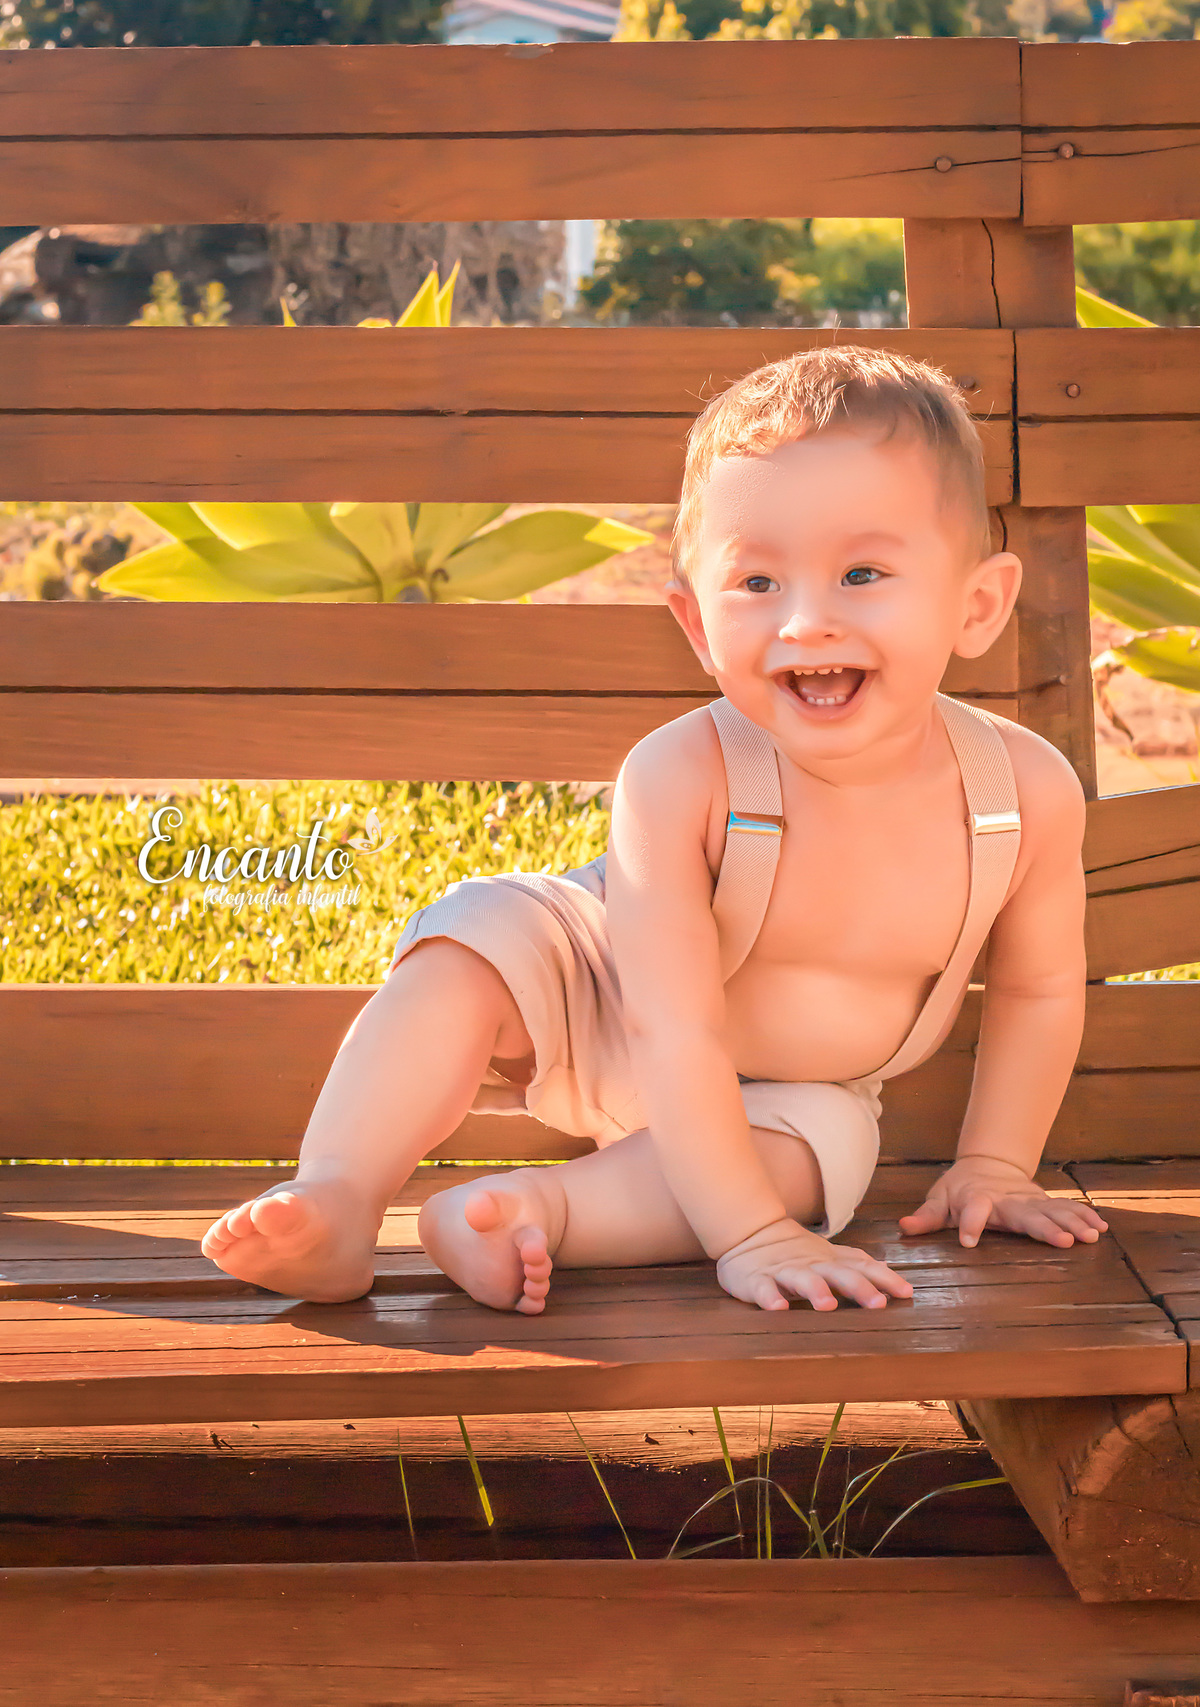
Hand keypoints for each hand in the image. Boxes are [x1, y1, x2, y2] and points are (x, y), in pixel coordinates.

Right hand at [715, 1217, 914, 1312]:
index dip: (885, 1279)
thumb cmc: (795, 1251)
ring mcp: (784, 1271)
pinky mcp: (757, 1280)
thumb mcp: (828, 1255)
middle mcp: (812, 1265)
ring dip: (816, 1290)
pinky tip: (778, 1308)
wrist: (749, 1230)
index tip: (906, 1293)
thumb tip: (892, 1276)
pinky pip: (764, 1289)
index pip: (863, 1267)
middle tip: (878, 1303)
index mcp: (830, 1261)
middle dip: (859, 1287)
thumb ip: (856, 1265)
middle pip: (838, 1273)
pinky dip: (770, 1298)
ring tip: (827, 1305)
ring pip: (802, 1279)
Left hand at [898, 1154, 1108, 1248]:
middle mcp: (1007, 1200)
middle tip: (1063, 1241)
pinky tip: (1101, 1227)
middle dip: (1044, 1227)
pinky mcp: (1043, 1201)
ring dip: (1072, 1223)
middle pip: (1025, 1214)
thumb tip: (903, 1228)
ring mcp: (1028, 1200)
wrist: (986, 1164)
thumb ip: (926, 1216)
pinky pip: (1066, 1208)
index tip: (969, 1242)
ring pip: (1052, 1212)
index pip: (973, 1211)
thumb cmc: (959, 1188)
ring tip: (1090, 1236)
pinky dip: (1084, 1215)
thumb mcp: (939, 1198)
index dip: (969, 1225)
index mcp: (977, 1199)